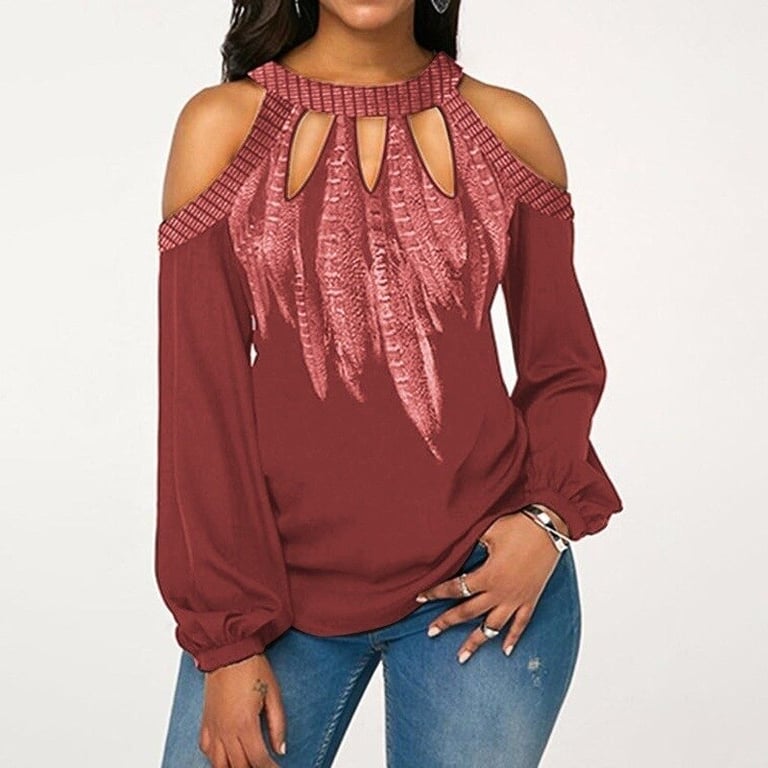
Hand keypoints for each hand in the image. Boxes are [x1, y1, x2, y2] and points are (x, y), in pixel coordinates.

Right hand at [199, 653, 285, 766]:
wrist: (229, 650)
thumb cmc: (251, 667)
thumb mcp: (273, 694)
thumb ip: (278, 725)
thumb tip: (281, 748)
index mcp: (245, 724)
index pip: (259, 760)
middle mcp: (226, 730)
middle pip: (238, 766)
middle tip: (263, 765)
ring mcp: (214, 728)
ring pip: (219, 764)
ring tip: (245, 764)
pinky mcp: (205, 722)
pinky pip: (206, 750)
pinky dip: (215, 758)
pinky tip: (225, 756)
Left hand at [414, 511, 560, 662]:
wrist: (549, 528)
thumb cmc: (518, 526)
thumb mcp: (488, 533)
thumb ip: (472, 547)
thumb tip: (458, 551)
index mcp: (487, 576)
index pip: (455, 589)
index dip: (435, 593)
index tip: (420, 598)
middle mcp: (500, 592)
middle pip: (468, 612)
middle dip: (447, 622)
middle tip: (431, 632)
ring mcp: (516, 599)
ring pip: (492, 627)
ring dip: (476, 642)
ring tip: (462, 656)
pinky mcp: (530, 599)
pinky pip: (521, 624)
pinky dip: (513, 638)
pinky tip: (505, 651)